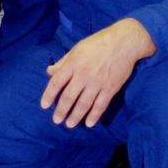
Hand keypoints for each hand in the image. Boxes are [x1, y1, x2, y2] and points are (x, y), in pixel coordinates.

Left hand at [41, 20, 155, 127]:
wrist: (124, 42)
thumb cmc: (98, 43)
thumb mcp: (77, 49)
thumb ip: (63, 62)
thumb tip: (49, 71)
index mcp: (73, 63)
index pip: (57, 82)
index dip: (48, 95)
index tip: (44, 106)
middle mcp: (83, 75)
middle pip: (69, 97)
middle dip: (61, 111)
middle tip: (56, 120)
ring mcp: (97, 83)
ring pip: (84, 104)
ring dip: (75, 116)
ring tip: (69, 124)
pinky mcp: (110, 88)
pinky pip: (100, 105)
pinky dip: (94, 116)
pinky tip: (89, 123)